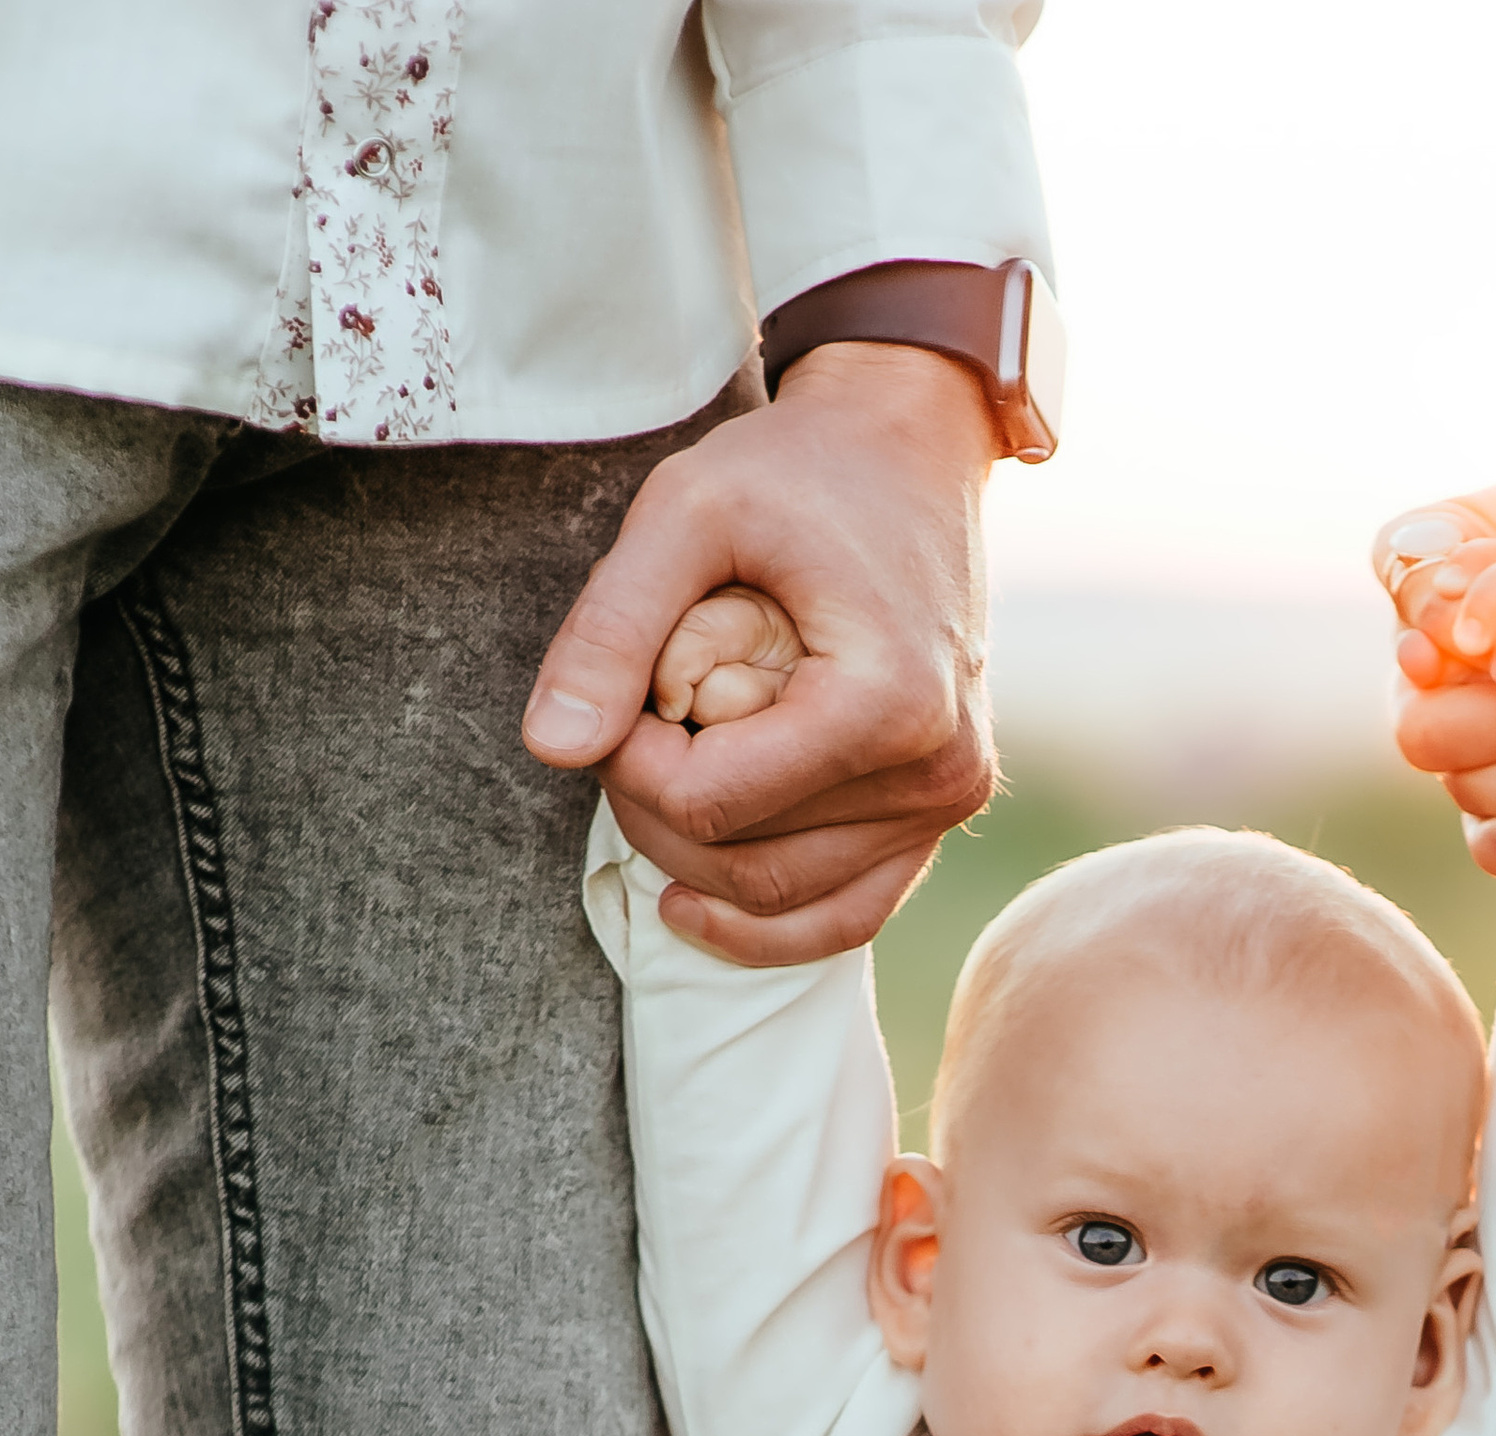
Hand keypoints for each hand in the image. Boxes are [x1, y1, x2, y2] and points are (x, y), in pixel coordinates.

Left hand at [523, 343, 999, 962]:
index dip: (630, 765)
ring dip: (696, 856)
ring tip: (661, 770)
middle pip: (745, 863)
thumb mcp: (684, 512)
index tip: (612, 693)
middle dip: (655, 811)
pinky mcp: (939, 817)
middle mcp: (934, 772)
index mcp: (886, 702)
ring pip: (783, 902)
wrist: (912, 449)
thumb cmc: (800, 467)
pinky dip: (762, 926)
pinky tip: (686, 902)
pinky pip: (845, 916)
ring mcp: (945, 806)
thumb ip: (611, 628)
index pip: (712, 803)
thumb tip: (550, 748)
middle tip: (627, 723)